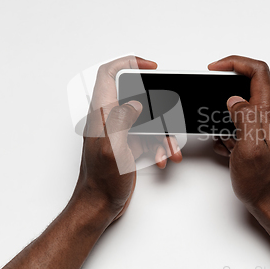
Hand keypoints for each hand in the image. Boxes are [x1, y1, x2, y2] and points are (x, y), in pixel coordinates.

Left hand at [73, 56, 181, 223]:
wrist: (100, 205)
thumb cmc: (101, 181)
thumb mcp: (112, 149)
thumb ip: (121, 120)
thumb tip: (135, 103)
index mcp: (101, 114)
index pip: (108, 75)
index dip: (128, 63)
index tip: (149, 66)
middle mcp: (109, 119)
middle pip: (136, 97)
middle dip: (157, 107)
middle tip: (168, 113)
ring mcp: (120, 131)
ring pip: (148, 119)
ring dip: (162, 133)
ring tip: (169, 149)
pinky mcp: (129, 144)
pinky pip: (150, 137)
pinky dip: (159, 146)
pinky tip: (162, 157)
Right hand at [209, 55, 269, 209]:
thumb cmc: (262, 180)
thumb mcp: (249, 146)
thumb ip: (244, 117)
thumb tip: (234, 99)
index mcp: (268, 112)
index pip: (258, 71)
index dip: (236, 63)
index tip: (215, 69)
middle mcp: (268, 115)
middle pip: (247, 86)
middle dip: (223, 95)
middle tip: (212, 110)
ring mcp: (262, 125)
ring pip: (238, 107)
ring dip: (224, 119)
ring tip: (225, 140)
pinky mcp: (255, 136)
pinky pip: (237, 124)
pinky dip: (226, 133)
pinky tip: (228, 149)